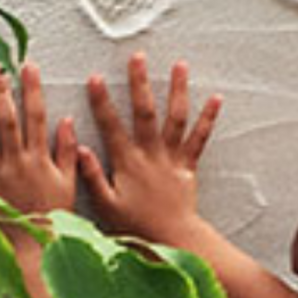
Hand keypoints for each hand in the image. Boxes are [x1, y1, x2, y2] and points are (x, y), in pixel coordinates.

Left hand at [0, 62, 77, 226]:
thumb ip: (68, 151)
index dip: (32, 89)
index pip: (36, 115)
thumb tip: (67, 122)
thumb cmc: (52, 219)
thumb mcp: (69, 183)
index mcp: (39, 158)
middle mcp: (16, 162)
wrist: (35, 250)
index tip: (27, 68)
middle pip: (7, 119)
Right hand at [80, 52, 221, 244]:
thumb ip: (91, 177)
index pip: (111, 126)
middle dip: (140, 83)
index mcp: (127, 162)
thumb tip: (81, 149)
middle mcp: (151, 154)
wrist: (173, 239)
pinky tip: (216, 99)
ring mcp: (172, 157)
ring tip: (180, 65)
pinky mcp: (188, 165)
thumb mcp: (105, 206)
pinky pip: (200, 138)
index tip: (95, 78)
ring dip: (178, 90)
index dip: (102, 101)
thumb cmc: (137, 226)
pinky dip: (208, 118)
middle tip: (138, 57)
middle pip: (145, 112)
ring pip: (175, 118)